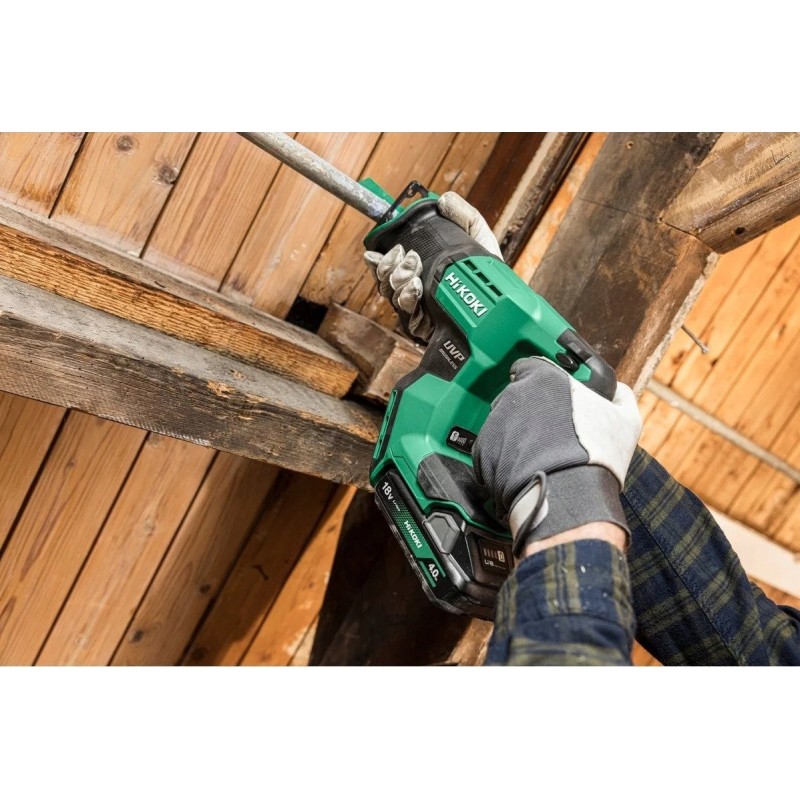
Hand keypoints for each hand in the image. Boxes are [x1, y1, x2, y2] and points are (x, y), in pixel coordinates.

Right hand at [363, 192, 501, 340]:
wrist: (505, 303)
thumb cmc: (490, 273)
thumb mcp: (479, 237)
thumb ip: (463, 216)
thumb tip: (443, 200)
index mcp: (420, 269)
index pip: (388, 265)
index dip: (379, 259)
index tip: (381, 250)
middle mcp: (416, 291)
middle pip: (385, 282)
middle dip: (389, 268)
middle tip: (410, 258)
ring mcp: (420, 310)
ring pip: (393, 297)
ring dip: (398, 282)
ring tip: (415, 274)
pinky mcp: (427, 328)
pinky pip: (407, 317)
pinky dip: (408, 301)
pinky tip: (415, 290)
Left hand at [473, 357, 641, 558]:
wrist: (570, 497)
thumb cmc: (596, 457)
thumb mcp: (626, 421)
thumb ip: (621, 398)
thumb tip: (618, 392)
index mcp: (544, 378)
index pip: (529, 367)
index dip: (538, 380)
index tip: (547, 394)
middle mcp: (513, 395)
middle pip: (516, 398)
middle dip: (529, 412)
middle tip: (550, 432)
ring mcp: (494, 423)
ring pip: (503, 425)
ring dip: (516, 436)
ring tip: (541, 456)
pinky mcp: (483, 450)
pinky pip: (492, 451)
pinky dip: (504, 459)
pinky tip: (526, 469)